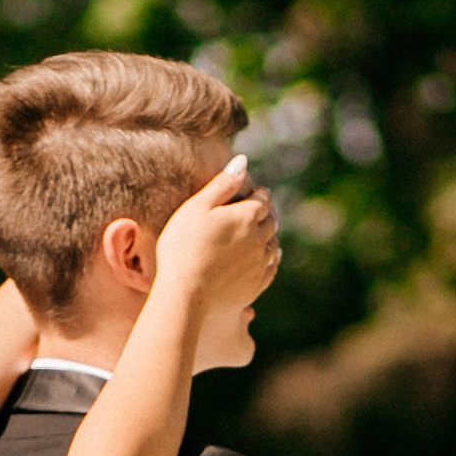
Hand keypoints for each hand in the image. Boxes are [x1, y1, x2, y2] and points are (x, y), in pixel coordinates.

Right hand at [151, 155, 279, 367]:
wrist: (184, 294)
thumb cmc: (183, 247)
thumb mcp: (196, 208)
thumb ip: (222, 184)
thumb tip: (243, 161)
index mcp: (246, 216)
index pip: (262, 199)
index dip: (259, 194)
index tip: (256, 192)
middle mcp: (259, 239)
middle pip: (271, 221)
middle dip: (267, 214)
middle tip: (261, 211)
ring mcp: (259, 264)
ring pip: (273, 245)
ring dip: (270, 236)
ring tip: (263, 233)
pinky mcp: (256, 286)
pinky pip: (271, 268)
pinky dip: (271, 259)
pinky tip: (266, 258)